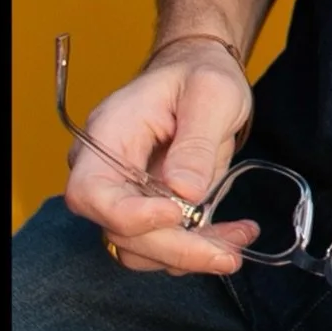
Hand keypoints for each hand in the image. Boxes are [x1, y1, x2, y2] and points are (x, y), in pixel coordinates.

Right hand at [62, 39, 258, 275]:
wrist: (201, 74)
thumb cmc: (200, 74)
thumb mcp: (211, 93)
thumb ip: (197, 142)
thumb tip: (186, 192)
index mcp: (109, 134)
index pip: (91, 191)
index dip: (128, 215)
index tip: (178, 214)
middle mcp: (106, 171)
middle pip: (120, 231)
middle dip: (176, 249)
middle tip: (228, 256)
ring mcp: (125, 194)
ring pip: (141, 248)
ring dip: (191, 255)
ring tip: (239, 242)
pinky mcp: (148, 210)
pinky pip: (163, 244)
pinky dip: (199, 248)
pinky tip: (235, 237)